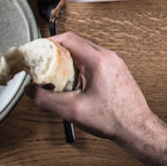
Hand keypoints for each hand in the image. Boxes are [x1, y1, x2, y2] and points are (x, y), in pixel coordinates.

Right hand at [28, 32, 155, 142]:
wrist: (135, 127)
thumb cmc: (113, 119)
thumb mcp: (72, 110)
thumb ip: (46, 99)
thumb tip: (30, 90)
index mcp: (98, 60)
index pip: (68, 38)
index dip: (48, 42)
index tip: (37, 51)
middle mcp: (108, 57)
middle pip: (76, 43)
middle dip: (56, 53)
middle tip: (43, 66)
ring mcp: (114, 62)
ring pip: (85, 52)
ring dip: (69, 61)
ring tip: (57, 77)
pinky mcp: (116, 69)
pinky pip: (93, 60)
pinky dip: (80, 67)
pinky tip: (74, 84)